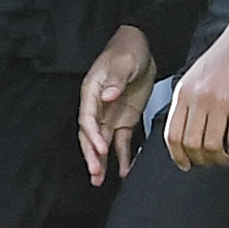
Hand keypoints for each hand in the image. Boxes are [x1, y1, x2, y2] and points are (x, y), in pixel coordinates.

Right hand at [78, 24, 154, 183]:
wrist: (141, 47)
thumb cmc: (127, 50)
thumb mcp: (123, 61)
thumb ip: (116, 79)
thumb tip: (108, 96)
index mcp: (92, 92)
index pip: (87, 118)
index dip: (92, 135)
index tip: (101, 148)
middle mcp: (98, 106)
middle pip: (90, 135)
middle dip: (91, 155)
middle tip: (96, 172)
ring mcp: (110, 115)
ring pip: (102, 143)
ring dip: (101, 161)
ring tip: (100, 180)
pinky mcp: (124, 120)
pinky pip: (122, 142)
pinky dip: (122, 157)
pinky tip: (124, 171)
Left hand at [166, 10, 228, 168]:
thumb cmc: (225, 56)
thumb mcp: (196, 76)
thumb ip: (188, 101)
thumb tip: (184, 131)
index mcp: (184, 91)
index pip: (172, 134)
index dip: (177, 155)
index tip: (184, 164)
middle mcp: (198, 98)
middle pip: (190, 144)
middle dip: (199, 160)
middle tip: (208, 163)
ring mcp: (220, 102)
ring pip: (211, 146)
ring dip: (218, 159)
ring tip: (225, 159)